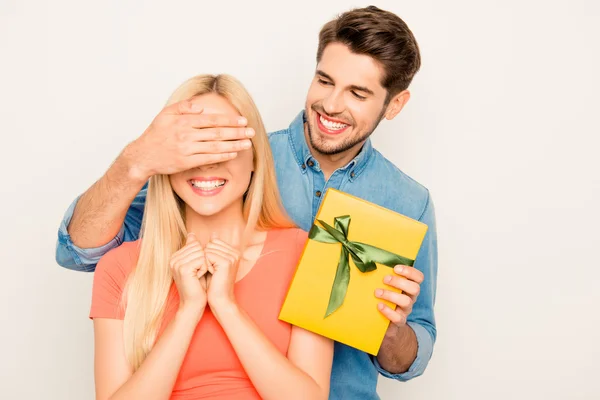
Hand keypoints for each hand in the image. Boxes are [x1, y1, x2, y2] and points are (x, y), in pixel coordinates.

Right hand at [122, 97, 253, 181]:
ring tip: (247, 143)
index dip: (229, 120)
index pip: (212, 120)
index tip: (243, 120)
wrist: (143, 156)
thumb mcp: (165, 114)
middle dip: (237, 132)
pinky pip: (208, 159)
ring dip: (233, 145)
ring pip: (215, 146)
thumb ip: (183, 107)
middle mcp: (186, 135)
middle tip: (251, 131)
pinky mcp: (186, 162)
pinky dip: (222, 156)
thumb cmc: (156, 134)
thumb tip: (201, 106)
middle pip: (217, 133)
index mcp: (183, 121)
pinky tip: (233, 153)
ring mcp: (187, 149)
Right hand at [169, 233, 208, 313]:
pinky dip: (204, 269)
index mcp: (175, 256)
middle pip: (198, 246)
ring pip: (201, 252)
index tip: (197, 269)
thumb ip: (194, 249)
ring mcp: (176, 263)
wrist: (193, 304)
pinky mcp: (183, 269)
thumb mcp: (196, 264)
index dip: (201, 256)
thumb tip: (192, 233)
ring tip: (198, 276)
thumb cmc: (198, 285)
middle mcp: (173, 259)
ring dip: (204, 265)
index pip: (195, 243)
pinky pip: (202, 260)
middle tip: (198, 274)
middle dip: (204, 260)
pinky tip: (198, 278)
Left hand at [205, 234, 240, 311]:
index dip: (208, 255)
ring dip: (206, 262)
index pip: (213, 242)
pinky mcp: (226, 262)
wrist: (220, 300)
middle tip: (213, 271)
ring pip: (208, 249)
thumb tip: (213, 233)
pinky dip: (206, 265)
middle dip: (206, 258)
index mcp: (234, 251)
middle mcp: (235, 252)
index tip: (214, 268)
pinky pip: (207, 255)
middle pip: (210, 244)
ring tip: (213, 273)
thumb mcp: (214, 262)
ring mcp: (232, 256)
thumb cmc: (215, 283)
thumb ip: (214, 247)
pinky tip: (212, 274)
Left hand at [375, 265, 423, 327]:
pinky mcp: (400, 321)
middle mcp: (410, 298)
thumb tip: (368, 262)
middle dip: (399, 282)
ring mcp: (406, 310)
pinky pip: (398, 318)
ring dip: (391, 295)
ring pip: (406, 302)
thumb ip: (383, 275)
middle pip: (415, 288)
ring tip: (377, 292)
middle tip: (385, 279)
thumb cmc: (383, 298)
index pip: (419, 277)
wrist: (383, 322)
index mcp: (409, 286)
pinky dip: (388, 311)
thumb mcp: (385, 286)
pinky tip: (379, 306)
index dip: (410, 271)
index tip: (395, 268)